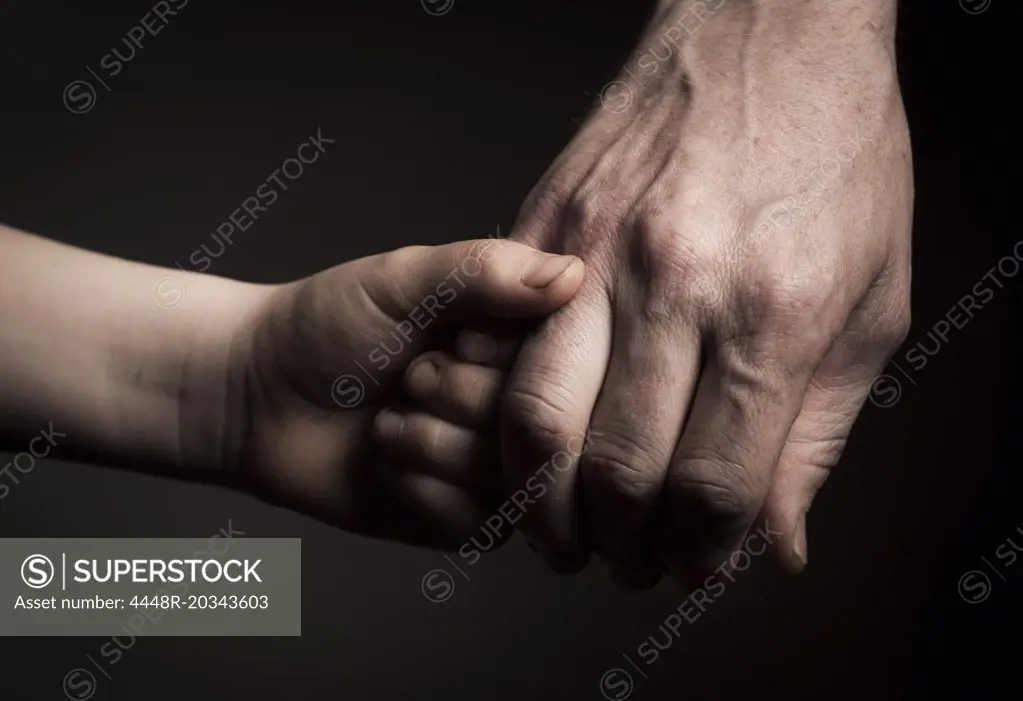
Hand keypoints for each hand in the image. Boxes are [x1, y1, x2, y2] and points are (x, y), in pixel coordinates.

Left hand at [225, 239, 583, 547]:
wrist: (257, 395)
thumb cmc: (325, 325)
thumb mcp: (402, 279)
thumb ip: (484, 272)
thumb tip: (574, 274)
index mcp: (515, 339)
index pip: (565, 359)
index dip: (499, 356)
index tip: (450, 338)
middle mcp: (516, 402)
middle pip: (542, 422)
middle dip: (457, 397)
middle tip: (409, 377)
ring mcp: (494, 463)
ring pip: (510, 475)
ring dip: (431, 443)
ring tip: (388, 419)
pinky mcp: (464, 517)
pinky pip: (477, 520)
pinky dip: (418, 487)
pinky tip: (385, 462)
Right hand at [499, 0, 911, 585]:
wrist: (772, 30)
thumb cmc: (834, 158)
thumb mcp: (870, 307)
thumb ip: (815, 438)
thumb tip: (774, 543)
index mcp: (773, 314)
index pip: (712, 486)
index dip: (698, 552)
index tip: (695, 564)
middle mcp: (675, 285)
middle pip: (615, 470)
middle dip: (618, 544)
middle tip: (629, 558)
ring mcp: (598, 249)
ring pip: (534, 418)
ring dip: (544, 499)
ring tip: (563, 523)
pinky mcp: (548, 220)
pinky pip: (502, 343)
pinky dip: (506, 412)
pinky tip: (532, 439)